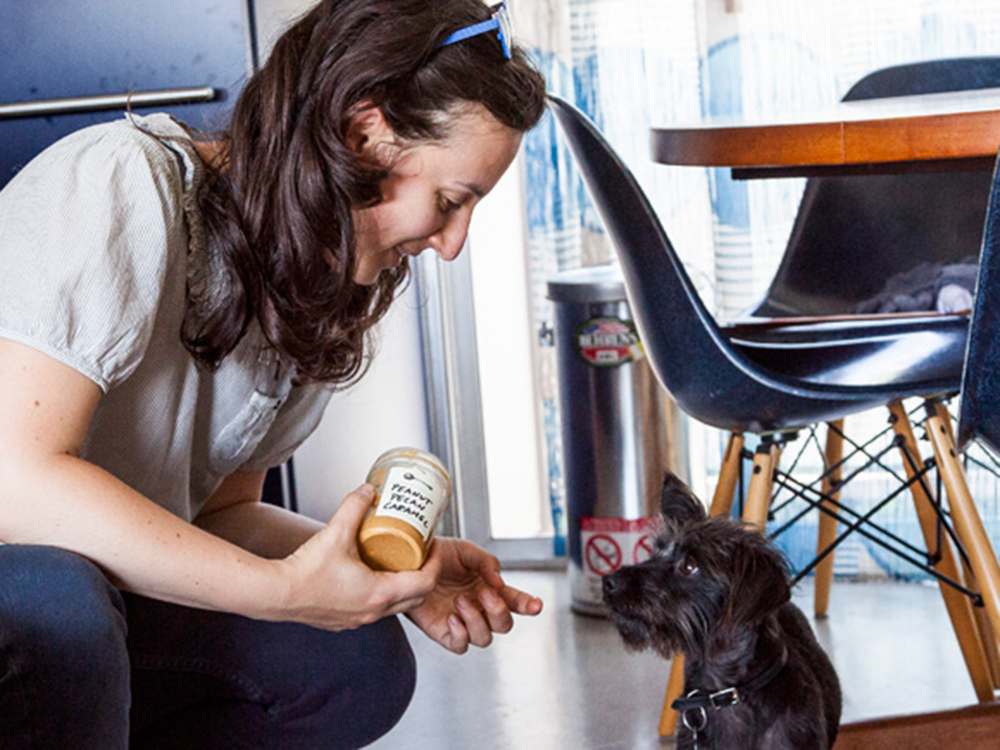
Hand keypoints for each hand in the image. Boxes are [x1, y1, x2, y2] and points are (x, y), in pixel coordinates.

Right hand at [271, 484, 440, 630]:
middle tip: (422, 552)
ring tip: (400, 560)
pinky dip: (383, 593)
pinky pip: (375, 609)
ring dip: (404, 585)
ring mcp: (358, 619)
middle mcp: (373, 612)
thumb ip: (354, 506)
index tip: (434, 546)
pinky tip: (372, 575)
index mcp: (379, 594)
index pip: (425, 582)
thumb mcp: (336, 532)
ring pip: (395, 606)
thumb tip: (369, 490)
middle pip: (416, 598)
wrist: (275, 595)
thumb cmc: (305, 572)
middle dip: (425, 575)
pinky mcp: (344, 620)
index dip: (436, 563)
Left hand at [405, 537, 542, 653]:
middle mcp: (480, 608)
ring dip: (476, 620)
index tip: (536, 605)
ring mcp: (463, 622)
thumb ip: (486, 563)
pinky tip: (453, 616)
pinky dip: (461, 634)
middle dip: (499, 611)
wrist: (408, 563)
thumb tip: (499, 582)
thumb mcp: (464, 550)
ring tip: (459, 600)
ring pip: (484, 638)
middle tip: (485, 593)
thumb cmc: (437, 555)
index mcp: (489, 588)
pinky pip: (460, 646)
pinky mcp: (444, 633)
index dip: (528, 605)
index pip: (515, 601)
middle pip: (504, 625)